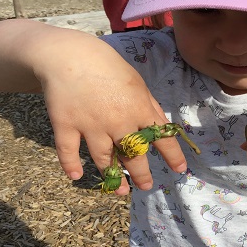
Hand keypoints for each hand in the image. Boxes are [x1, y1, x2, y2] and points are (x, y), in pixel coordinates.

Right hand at [39, 44, 186, 193]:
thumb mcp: (137, 83)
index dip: (173, 156)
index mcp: (139, 109)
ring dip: (113, 177)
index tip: (180, 170)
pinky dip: (70, 165)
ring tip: (121, 192)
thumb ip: (149, 105)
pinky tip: (76, 176)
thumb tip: (161, 125)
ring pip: (105, 159)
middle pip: (134, 155)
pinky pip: (68, 151)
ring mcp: (91, 126)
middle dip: (142, 174)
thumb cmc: (108, 66)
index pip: (162, 138)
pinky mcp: (66, 126)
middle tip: (146, 185)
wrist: (69, 54)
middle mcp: (118, 122)